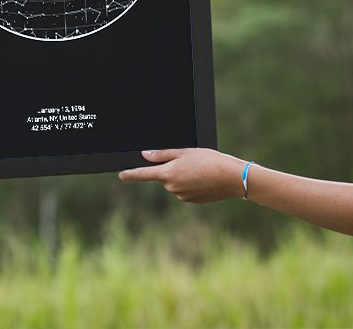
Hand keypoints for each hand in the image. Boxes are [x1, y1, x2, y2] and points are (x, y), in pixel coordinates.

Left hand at [118, 148, 248, 202]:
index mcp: (168, 173)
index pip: (143, 174)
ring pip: (175, 183)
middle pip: (164, 177)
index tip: (121, 175)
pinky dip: (191, 184)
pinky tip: (204, 179)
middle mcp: (172, 187)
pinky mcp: (191, 200)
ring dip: (183, 177)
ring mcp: (181, 196)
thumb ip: (163, 155)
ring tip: (201, 170)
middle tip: (190, 162)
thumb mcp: (185, 152)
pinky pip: (185, 190)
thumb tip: (146, 155)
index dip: (131, 174)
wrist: (231, 178)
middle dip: (171, 169)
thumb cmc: (210, 160)